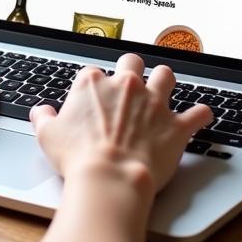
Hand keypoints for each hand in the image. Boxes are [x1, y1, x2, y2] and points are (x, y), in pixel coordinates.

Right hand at [29, 53, 213, 191]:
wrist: (109, 178)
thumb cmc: (78, 158)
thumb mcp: (47, 136)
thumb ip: (43, 118)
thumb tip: (40, 111)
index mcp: (94, 84)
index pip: (94, 72)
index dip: (94, 86)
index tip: (95, 100)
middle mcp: (126, 86)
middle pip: (133, 62)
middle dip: (133, 71)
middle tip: (131, 85)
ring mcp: (154, 103)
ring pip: (166, 76)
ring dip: (165, 82)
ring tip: (163, 91)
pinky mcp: (176, 125)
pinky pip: (198, 113)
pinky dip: (200, 114)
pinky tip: (200, 116)